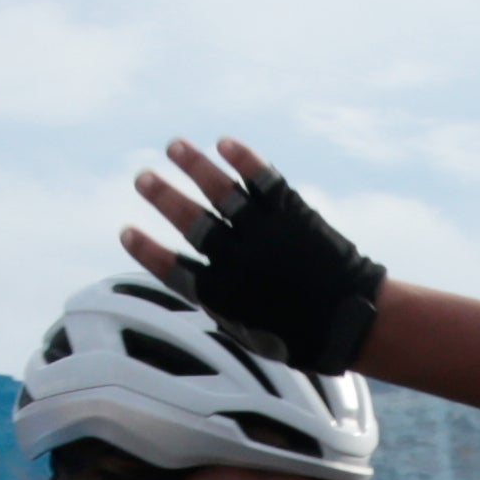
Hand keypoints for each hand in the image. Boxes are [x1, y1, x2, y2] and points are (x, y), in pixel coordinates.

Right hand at [120, 138, 386, 374]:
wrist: (353, 322)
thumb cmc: (302, 337)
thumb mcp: (254, 335)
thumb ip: (223, 307)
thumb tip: (198, 289)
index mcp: (224, 295)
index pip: (174, 268)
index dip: (147, 250)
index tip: (126, 232)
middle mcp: (240, 260)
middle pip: (191, 222)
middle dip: (163, 198)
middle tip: (141, 178)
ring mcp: (266, 233)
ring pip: (222, 192)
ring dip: (195, 166)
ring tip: (174, 147)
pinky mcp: (293, 213)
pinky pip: (263, 180)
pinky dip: (242, 159)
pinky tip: (223, 143)